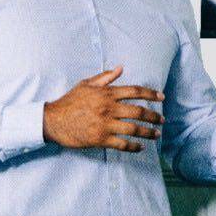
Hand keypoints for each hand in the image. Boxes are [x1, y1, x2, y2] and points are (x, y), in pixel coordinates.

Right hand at [43, 67, 165, 151]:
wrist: (53, 120)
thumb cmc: (69, 102)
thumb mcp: (85, 84)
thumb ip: (105, 77)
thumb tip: (121, 68)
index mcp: (106, 93)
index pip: (134, 91)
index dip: (151, 94)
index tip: (161, 97)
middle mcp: (108, 108)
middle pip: (139, 111)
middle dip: (154, 116)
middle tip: (162, 120)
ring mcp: (105, 124)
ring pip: (134, 129)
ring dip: (148, 132)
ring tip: (156, 134)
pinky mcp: (101, 139)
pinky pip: (123, 144)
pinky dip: (134, 147)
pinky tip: (140, 147)